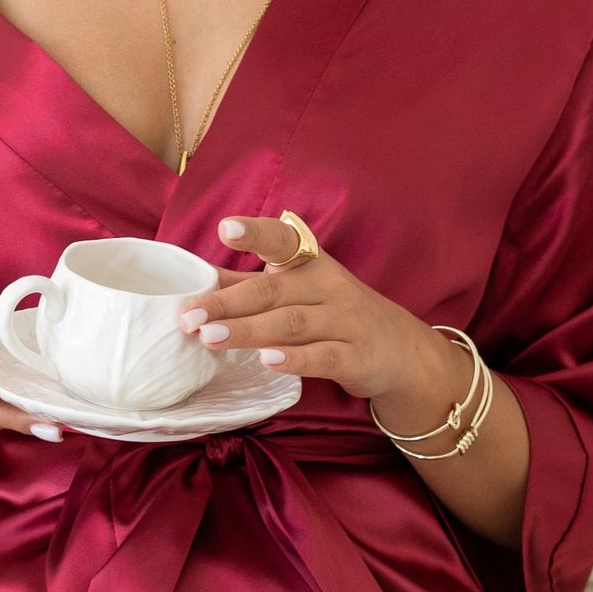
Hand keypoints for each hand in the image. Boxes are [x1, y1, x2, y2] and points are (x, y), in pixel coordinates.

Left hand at [177, 217, 463, 416]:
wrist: (403, 352)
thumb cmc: (338, 315)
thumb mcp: (300, 291)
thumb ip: (250, 285)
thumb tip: (196, 278)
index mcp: (310, 264)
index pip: (282, 241)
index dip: (256, 233)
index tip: (226, 229)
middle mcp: (328, 286)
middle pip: (273, 290)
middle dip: (228, 303)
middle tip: (189, 316)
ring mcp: (345, 322)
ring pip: (292, 324)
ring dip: (249, 331)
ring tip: (210, 337)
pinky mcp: (357, 357)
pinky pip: (324, 357)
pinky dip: (296, 360)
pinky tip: (267, 362)